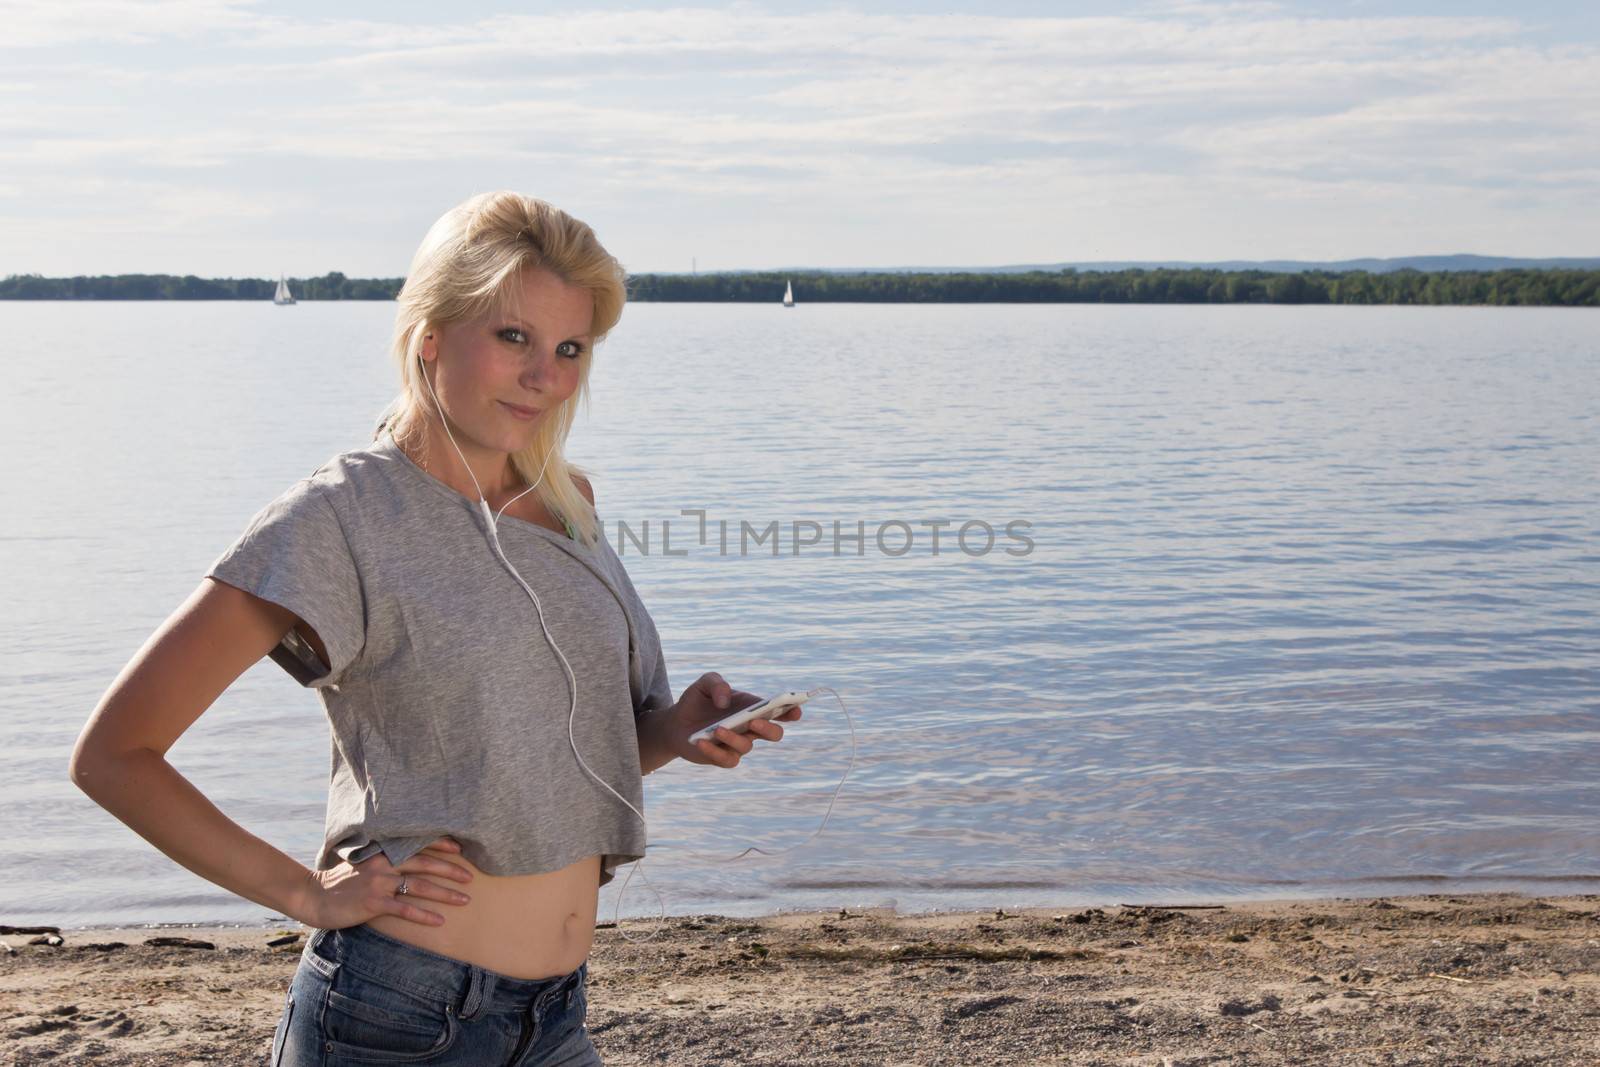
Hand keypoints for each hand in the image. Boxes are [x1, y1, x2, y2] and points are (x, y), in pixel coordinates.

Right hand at [298, 836, 474, 928]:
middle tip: (471, 877)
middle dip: (451, 870)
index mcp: (383, 850)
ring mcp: (379, 883)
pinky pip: (405, 909)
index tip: (461, 847)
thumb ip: (384, 857)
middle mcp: (384, 863)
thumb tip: (409, 859)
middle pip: (426, 864)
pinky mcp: (373, 904)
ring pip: (420, 886)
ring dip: (446, 894)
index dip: (441, 844)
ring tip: (465, 899)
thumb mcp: (363, 861)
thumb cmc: (341, 880)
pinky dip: (424, 915)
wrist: (313, 896)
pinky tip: (439, 921)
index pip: (418, 843)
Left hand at [666, 672, 802, 768]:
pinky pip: (726, 760)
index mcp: (753, 708)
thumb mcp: (704, 684)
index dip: (792, 711)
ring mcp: (738, 745)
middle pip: (774, 734)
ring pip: (747, 747)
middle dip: (769, 728)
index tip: (795, 708)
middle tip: (754, 721)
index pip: (780, 711)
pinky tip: (701, 742)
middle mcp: (751, 728)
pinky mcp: (722, 758)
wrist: (676, 722)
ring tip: (717, 729)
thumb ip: (717, 684)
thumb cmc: (697, 701)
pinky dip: (714, 751)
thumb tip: (725, 702)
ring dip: (734, 738)